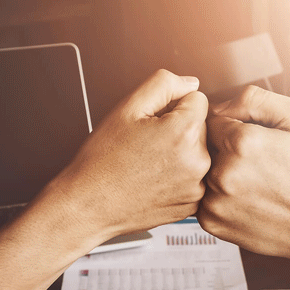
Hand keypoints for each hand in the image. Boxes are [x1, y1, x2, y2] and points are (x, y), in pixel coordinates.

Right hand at [50, 69, 209, 239]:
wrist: (89, 205)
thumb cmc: (102, 160)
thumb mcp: (127, 108)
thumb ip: (164, 84)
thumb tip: (191, 84)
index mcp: (184, 132)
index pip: (198, 100)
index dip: (173, 106)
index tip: (153, 123)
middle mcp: (198, 162)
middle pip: (201, 128)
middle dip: (178, 130)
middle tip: (146, 146)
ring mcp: (197, 188)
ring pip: (198, 154)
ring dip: (181, 154)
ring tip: (148, 164)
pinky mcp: (192, 205)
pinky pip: (194, 179)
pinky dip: (179, 178)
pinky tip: (154, 181)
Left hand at [197, 86, 289, 289]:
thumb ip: (255, 98)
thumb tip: (219, 104)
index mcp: (242, 142)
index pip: (213, 120)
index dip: (232, 128)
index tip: (252, 141)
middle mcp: (223, 173)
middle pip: (205, 147)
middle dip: (223, 150)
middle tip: (253, 164)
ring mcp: (215, 200)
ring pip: (202, 173)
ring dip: (219, 174)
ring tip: (250, 183)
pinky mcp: (211, 221)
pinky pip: (203, 199)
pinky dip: (218, 198)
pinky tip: (243, 200)